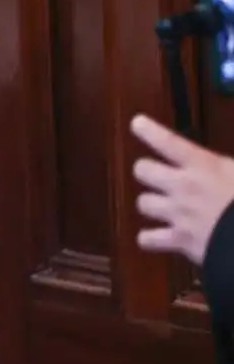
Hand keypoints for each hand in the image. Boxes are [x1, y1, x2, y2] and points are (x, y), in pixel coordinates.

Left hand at [131, 115, 233, 265]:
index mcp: (204, 165)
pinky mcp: (179, 240)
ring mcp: (178, 213)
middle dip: (146, 170)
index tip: (137, 123)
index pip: (168, 141)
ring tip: (161, 206)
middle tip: (155, 174)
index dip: (149, 130)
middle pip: (142, 170)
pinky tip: (154, 238)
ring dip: (150, 204)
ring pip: (143, 202)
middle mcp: (184, 186)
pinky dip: (150, 239)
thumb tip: (225, 164)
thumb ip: (228, 165)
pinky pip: (148, 239)